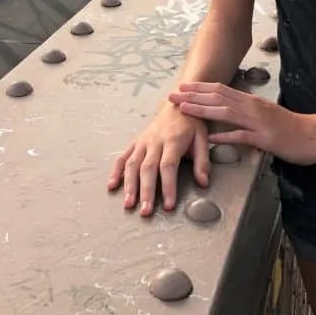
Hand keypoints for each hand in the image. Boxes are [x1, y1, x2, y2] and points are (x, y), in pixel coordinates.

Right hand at [107, 102, 209, 216]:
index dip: (168, 186)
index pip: (168, 166)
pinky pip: (123, 156)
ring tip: (128, 204)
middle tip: (146, 211)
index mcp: (172, 140)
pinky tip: (112, 185)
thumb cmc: (190, 123)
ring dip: (129, 185)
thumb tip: (203, 183)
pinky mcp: (135, 142)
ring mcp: (143, 142)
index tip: (169, 205)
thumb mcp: (202, 138)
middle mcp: (154, 141)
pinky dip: (116, 171)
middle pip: (147, 168)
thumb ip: (202, 161)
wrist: (176, 103)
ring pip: (132, 164)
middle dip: (145, 191)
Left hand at [169, 82, 315, 165]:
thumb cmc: (289, 127)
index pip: (220, 89)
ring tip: (184, 109)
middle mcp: (252, 107)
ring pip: (225, 112)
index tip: (182, 86)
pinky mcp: (265, 138)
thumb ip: (246, 112)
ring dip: (202, 109)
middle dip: (193, 95)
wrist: (313, 135)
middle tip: (173, 94)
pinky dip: (224, 135)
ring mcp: (258, 121)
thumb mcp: (264, 115)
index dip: (199, 88)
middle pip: (218, 96)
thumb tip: (228, 111)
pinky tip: (210, 137)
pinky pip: (241, 136)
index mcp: (251, 101)